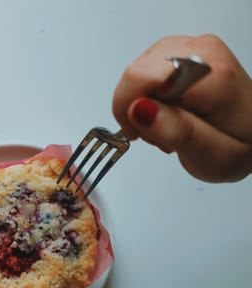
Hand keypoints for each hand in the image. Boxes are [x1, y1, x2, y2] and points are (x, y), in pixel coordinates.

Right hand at [112, 34, 251, 181]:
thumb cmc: (241, 144)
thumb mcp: (214, 157)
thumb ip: (178, 133)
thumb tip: (139, 109)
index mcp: (210, 76)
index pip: (140, 76)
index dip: (129, 108)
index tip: (141, 133)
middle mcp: (202, 53)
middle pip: (136, 72)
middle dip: (134, 107)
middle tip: (159, 133)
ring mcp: (193, 47)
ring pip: (137, 70)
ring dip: (141, 102)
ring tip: (167, 123)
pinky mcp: (185, 49)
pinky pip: (146, 69)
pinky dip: (147, 94)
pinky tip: (167, 109)